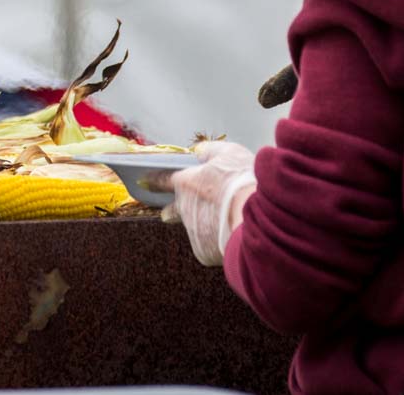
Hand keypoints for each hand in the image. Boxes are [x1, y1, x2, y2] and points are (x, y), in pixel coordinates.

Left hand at [160, 140, 256, 265]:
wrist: (260, 218)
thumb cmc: (244, 182)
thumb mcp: (229, 153)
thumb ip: (210, 151)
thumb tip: (199, 152)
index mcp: (186, 183)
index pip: (162, 180)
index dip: (154, 180)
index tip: (143, 181)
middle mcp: (184, 208)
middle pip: (173, 210)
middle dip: (170, 211)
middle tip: (167, 214)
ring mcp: (193, 231)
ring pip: (196, 228)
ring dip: (206, 226)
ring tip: (228, 222)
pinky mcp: (204, 252)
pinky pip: (209, 246)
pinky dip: (219, 242)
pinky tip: (234, 235)